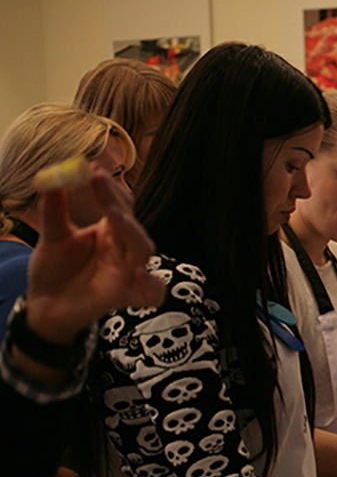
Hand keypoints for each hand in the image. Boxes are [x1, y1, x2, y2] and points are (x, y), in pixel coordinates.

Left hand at [25, 170, 163, 344]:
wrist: (45, 306)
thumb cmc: (54, 270)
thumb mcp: (52, 237)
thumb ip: (54, 211)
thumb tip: (51, 180)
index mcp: (110, 231)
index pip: (120, 203)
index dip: (108, 187)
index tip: (91, 170)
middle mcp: (122, 248)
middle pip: (133, 223)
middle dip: (119, 204)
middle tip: (99, 186)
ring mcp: (127, 271)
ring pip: (144, 249)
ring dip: (132, 232)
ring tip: (114, 217)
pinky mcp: (126, 295)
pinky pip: (152, 292)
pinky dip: (152, 285)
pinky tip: (140, 275)